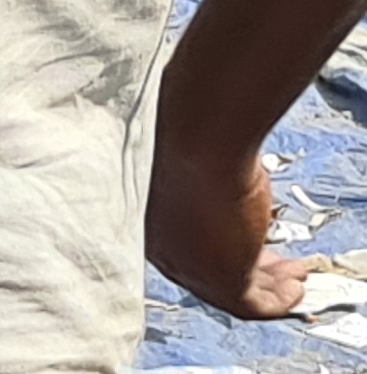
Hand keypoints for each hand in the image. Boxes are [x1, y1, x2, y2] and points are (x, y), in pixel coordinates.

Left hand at [144, 126, 307, 319]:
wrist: (199, 139)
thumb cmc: (190, 137)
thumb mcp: (192, 163)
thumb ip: (202, 183)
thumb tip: (222, 182)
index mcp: (146, 217)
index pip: (186, 247)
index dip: (221, 247)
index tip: (247, 245)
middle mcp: (163, 246)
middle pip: (209, 270)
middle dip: (248, 266)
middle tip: (276, 264)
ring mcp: (189, 265)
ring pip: (233, 290)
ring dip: (268, 285)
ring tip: (292, 275)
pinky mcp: (221, 279)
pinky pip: (253, 304)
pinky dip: (278, 299)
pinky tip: (294, 285)